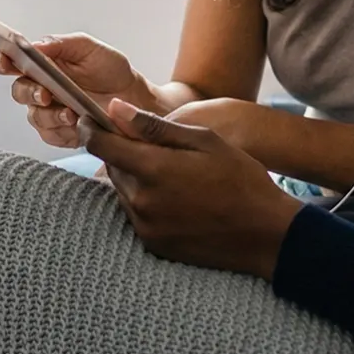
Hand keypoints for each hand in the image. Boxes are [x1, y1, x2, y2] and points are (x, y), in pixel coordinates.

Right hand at [0, 32, 151, 147]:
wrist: (133, 98)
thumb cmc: (110, 69)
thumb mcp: (89, 48)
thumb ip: (61, 43)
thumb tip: (34, 44)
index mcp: (41, 63)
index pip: (10, 61)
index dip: (1, 60)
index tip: (4, 61)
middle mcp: (40, 87)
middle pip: (18, 91)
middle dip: (28, 92)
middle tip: (44, 93)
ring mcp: (49, 112)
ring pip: (34, 116)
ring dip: (49, 114)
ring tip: (69, 112)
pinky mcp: (59, 133)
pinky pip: (50, 135)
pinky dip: (61, 130)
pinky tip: (75, 123)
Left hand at [81, 99, 302, 279]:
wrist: (264, 233)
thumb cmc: (239, 178)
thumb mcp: (203, 140)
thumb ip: (154, 126)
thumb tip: (115, 109)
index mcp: (152, 170)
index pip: (100, 145)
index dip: (90, 128)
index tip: (89, 118)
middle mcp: (141, 201)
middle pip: (112, 168)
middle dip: (123, 152)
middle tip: (152, 146)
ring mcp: (145, 226)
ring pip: (124, 191)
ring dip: (135, 177)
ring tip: (171, 173)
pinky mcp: (153, 244)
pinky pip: (136, 214)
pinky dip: (146, 201)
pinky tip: (176, 197)